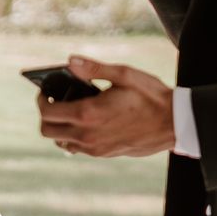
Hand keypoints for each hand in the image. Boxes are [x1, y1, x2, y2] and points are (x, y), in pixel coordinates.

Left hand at [37, 56, 175, 158]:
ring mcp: (95, 148)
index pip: (47, 112)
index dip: (41, 100)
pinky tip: (89, 121)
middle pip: (48, 131)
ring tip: (73, 111)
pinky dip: (74, 136)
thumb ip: (93, 68)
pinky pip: (78, 148)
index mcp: (88, 113)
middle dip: (46, 115)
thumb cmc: (151, 96)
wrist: (175, 124)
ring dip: (60, 127)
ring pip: (61, 142)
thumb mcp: (123, 74)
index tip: (45, 91)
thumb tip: (69, 61)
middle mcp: (87, 135)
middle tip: (55, 101)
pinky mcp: (104, 154)